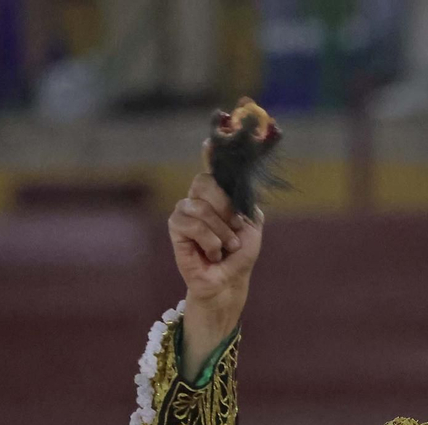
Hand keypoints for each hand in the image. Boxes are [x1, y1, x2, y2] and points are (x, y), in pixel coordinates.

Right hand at [168, 149, 262, 364]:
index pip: (212, 168)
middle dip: (225, 206)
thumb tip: (237, 183)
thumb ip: (244, 200)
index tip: (212, 139)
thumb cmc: (240, 254)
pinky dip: (208, 240)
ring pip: (199, 206)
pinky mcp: (175, 229)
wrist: (230, 281)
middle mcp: (199, 199)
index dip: (212, 153)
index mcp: (219, 195)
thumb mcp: (251, 224)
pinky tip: (211, 252)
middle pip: (205, 182)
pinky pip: (191, 223)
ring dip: (220, 230)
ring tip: (226, 246)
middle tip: (235, 227)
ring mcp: (185, 212)